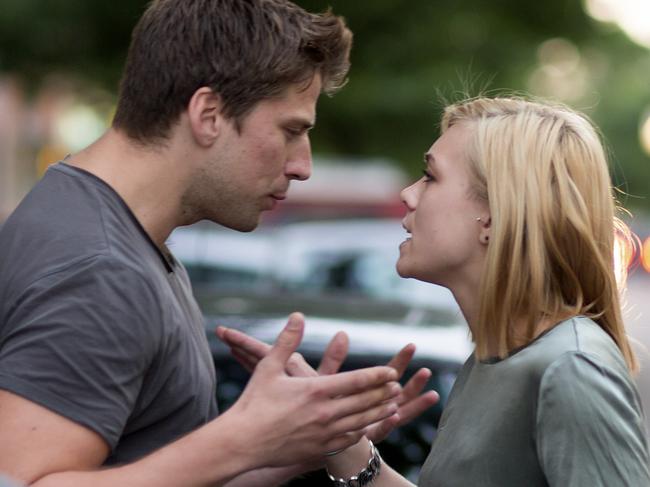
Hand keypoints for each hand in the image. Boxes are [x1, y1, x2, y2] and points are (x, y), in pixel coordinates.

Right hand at [216, 321, 439, 443]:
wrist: (242, 443)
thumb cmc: (254, 402)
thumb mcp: (268, 367)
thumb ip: (287, 340)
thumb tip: (298, 315)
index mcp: (315, 391)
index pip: (356, 381)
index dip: (376, 376)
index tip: (391, 371)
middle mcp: (324, 414)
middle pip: (364, 402)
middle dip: (383, 393)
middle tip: (397, 386)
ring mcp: (324, 434)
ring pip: (361, 422)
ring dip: (379, 412)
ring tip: (392, 404)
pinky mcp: (320, 449)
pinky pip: (348, 439)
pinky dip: (363, 431)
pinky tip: (369, 426)